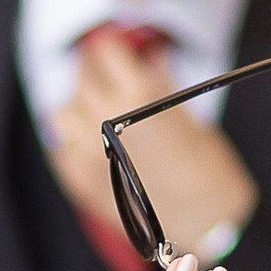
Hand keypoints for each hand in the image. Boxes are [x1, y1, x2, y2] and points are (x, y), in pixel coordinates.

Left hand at [50, 36, 256, 257]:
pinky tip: (86, 142)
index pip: (106, 53)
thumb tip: (149, 56)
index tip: (110, 47)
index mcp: (138, 95)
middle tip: (103, 71)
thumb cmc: (209, 168)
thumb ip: (160, 83)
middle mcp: (105, 119)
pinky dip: (70, 141)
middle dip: (93, 71)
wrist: (210, 223)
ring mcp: (87, 153)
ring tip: (94, 109)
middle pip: (82, 79)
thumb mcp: (188, 115)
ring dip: (77, 106)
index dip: (109, 47)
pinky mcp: (80, 182)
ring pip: (63, 114)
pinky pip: (60, 150)